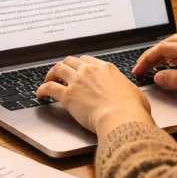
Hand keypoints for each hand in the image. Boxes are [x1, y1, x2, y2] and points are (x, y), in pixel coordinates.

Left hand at [37, 56, 153, 134]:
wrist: (121, 117)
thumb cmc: (132, 109)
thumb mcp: (136, 95)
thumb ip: (130, 92)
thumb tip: (134, 98)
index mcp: (106, 69)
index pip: (88, 60)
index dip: (80, 64)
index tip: (77, 69)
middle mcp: (90, 71)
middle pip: (70, 61)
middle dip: (64, 66)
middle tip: (60, 73)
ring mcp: (77, 81)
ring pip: (58, 69)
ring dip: (51, 73)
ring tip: (47, 79)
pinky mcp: (68, 95)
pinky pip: (49, 88)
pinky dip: (42, 89)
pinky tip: (39, 94)